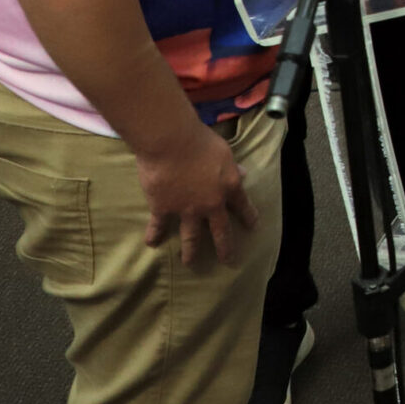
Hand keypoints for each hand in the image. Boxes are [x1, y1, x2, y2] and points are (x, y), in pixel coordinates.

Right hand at [138, 125, 257, 266]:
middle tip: (228, 260)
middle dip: (225, 248)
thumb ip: (232, 167)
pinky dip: (154, 235)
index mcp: (229, 187)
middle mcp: (210, 204)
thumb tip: (244, 173)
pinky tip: (151, 243)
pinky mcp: (163, 208)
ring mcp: (186, 209)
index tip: (253, 227)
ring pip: (191, 237)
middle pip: (220, 231)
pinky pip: (159, 226)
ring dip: (191, 251)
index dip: (249, 216)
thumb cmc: (201, 141)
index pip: (243, 205)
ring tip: (189, 263)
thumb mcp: (225, 151)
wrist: (171, 142)